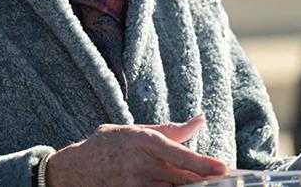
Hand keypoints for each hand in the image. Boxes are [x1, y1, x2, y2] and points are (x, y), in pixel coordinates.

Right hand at [45, 114, 227, 186]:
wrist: (75, 169)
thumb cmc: (109, 145)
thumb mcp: (136, 130)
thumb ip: (170, 130)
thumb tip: (200, 120)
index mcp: (142, 141)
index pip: (179, 154)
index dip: (204, 164)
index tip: (224, 168)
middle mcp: (139, 164)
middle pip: (181, 177)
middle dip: (205, 181)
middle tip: (226, 181)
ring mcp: (134, 185)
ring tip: (207, 186)